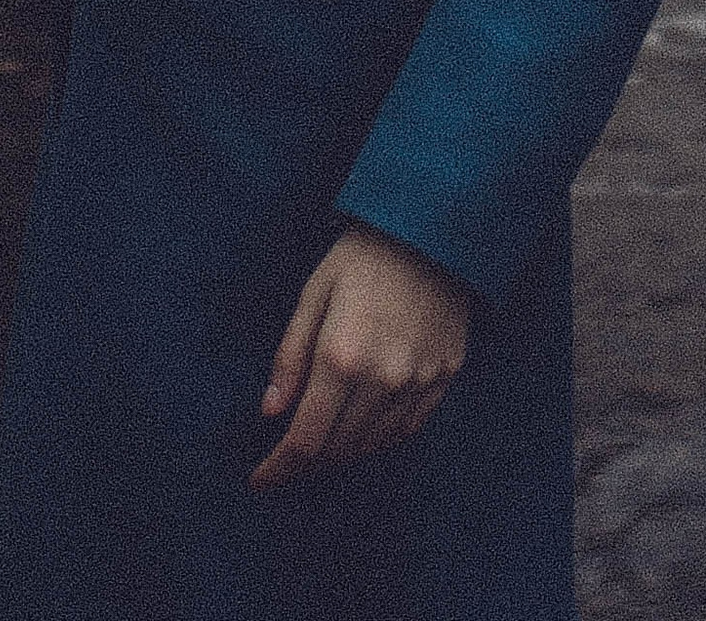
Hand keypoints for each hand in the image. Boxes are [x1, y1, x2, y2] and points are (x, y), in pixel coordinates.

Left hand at [250, 223, 471, 487]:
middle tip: (287, 460)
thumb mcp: (314, 294)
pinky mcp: (445, 375)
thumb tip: (271, 412)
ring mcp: (419, 380)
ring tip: (323, 443)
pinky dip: (380, 438)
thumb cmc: (364, 256)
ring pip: (373, 445)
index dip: (278, 469)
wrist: (433, 226)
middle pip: (338, 451)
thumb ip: (290, 357)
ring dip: (342, 453)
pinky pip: (408, 428)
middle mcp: (383, 379)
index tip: (260, 479)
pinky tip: (364, 429)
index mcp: (341, 358)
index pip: (305, 441)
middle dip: (306, 464)